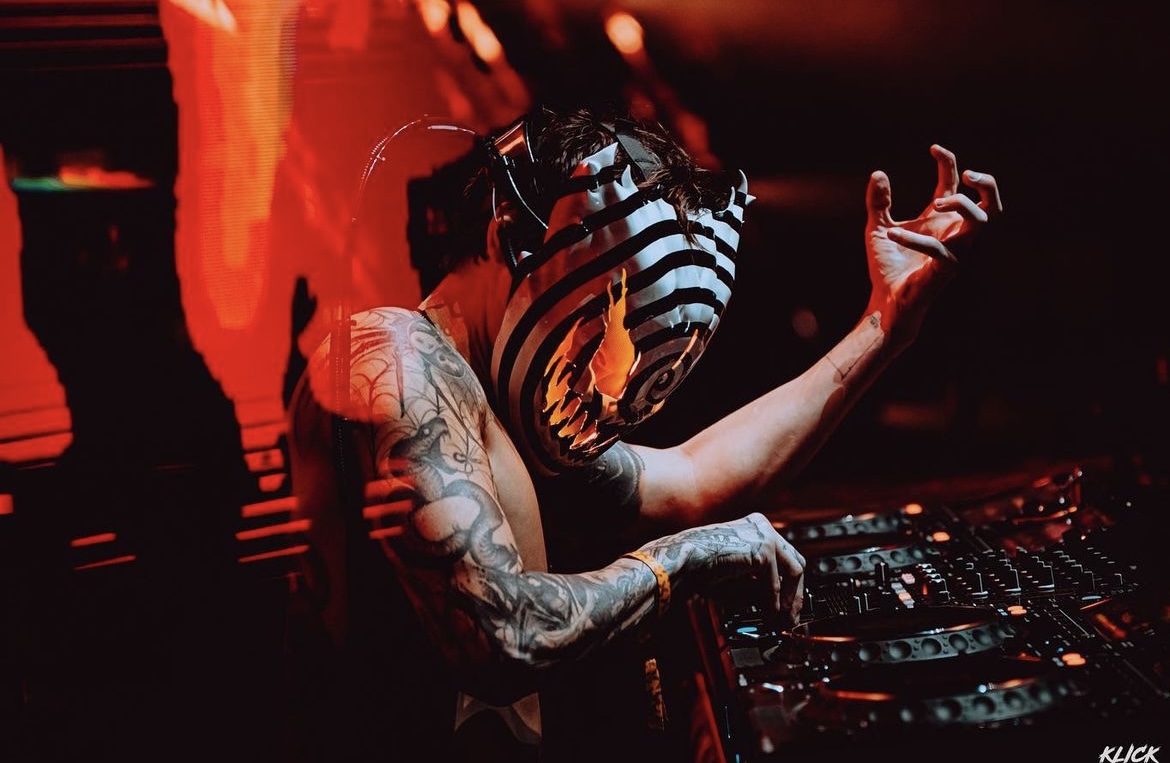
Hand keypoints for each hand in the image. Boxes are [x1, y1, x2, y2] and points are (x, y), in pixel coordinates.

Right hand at [670, 512, 805, 624]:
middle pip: (796, 561)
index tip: (788, 607)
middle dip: (795, 593)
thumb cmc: (700, 568)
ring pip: (794, 571)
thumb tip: (779, 608)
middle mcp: (762, 526)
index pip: (786, 556)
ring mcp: (764, 535)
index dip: (790, 585)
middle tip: (790, 617)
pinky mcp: (762, 549)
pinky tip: (768, 613)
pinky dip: (774, 601)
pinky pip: (776, 582)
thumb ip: (759, 588)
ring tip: (782, 620)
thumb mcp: (738, 578)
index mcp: (754, 528)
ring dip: (789, 600)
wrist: (683, 561)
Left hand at [864, 144, 1002, 340]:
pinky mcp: (946, 269)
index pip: (955, 185)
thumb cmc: (888, 266)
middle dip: (987, 184)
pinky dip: (916, 239)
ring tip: (936, 200)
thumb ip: (878, 202)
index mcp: (939, 220)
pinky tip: (893, 235)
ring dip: (963, 205)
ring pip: (979, 223)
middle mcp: (953, 233)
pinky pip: (940, 249)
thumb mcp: (877, 228)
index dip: (949, 163)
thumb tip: (878, 173)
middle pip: (990, 204)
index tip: (934, 148)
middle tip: (966, 173)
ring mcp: (954, 251)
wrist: (885, 300)